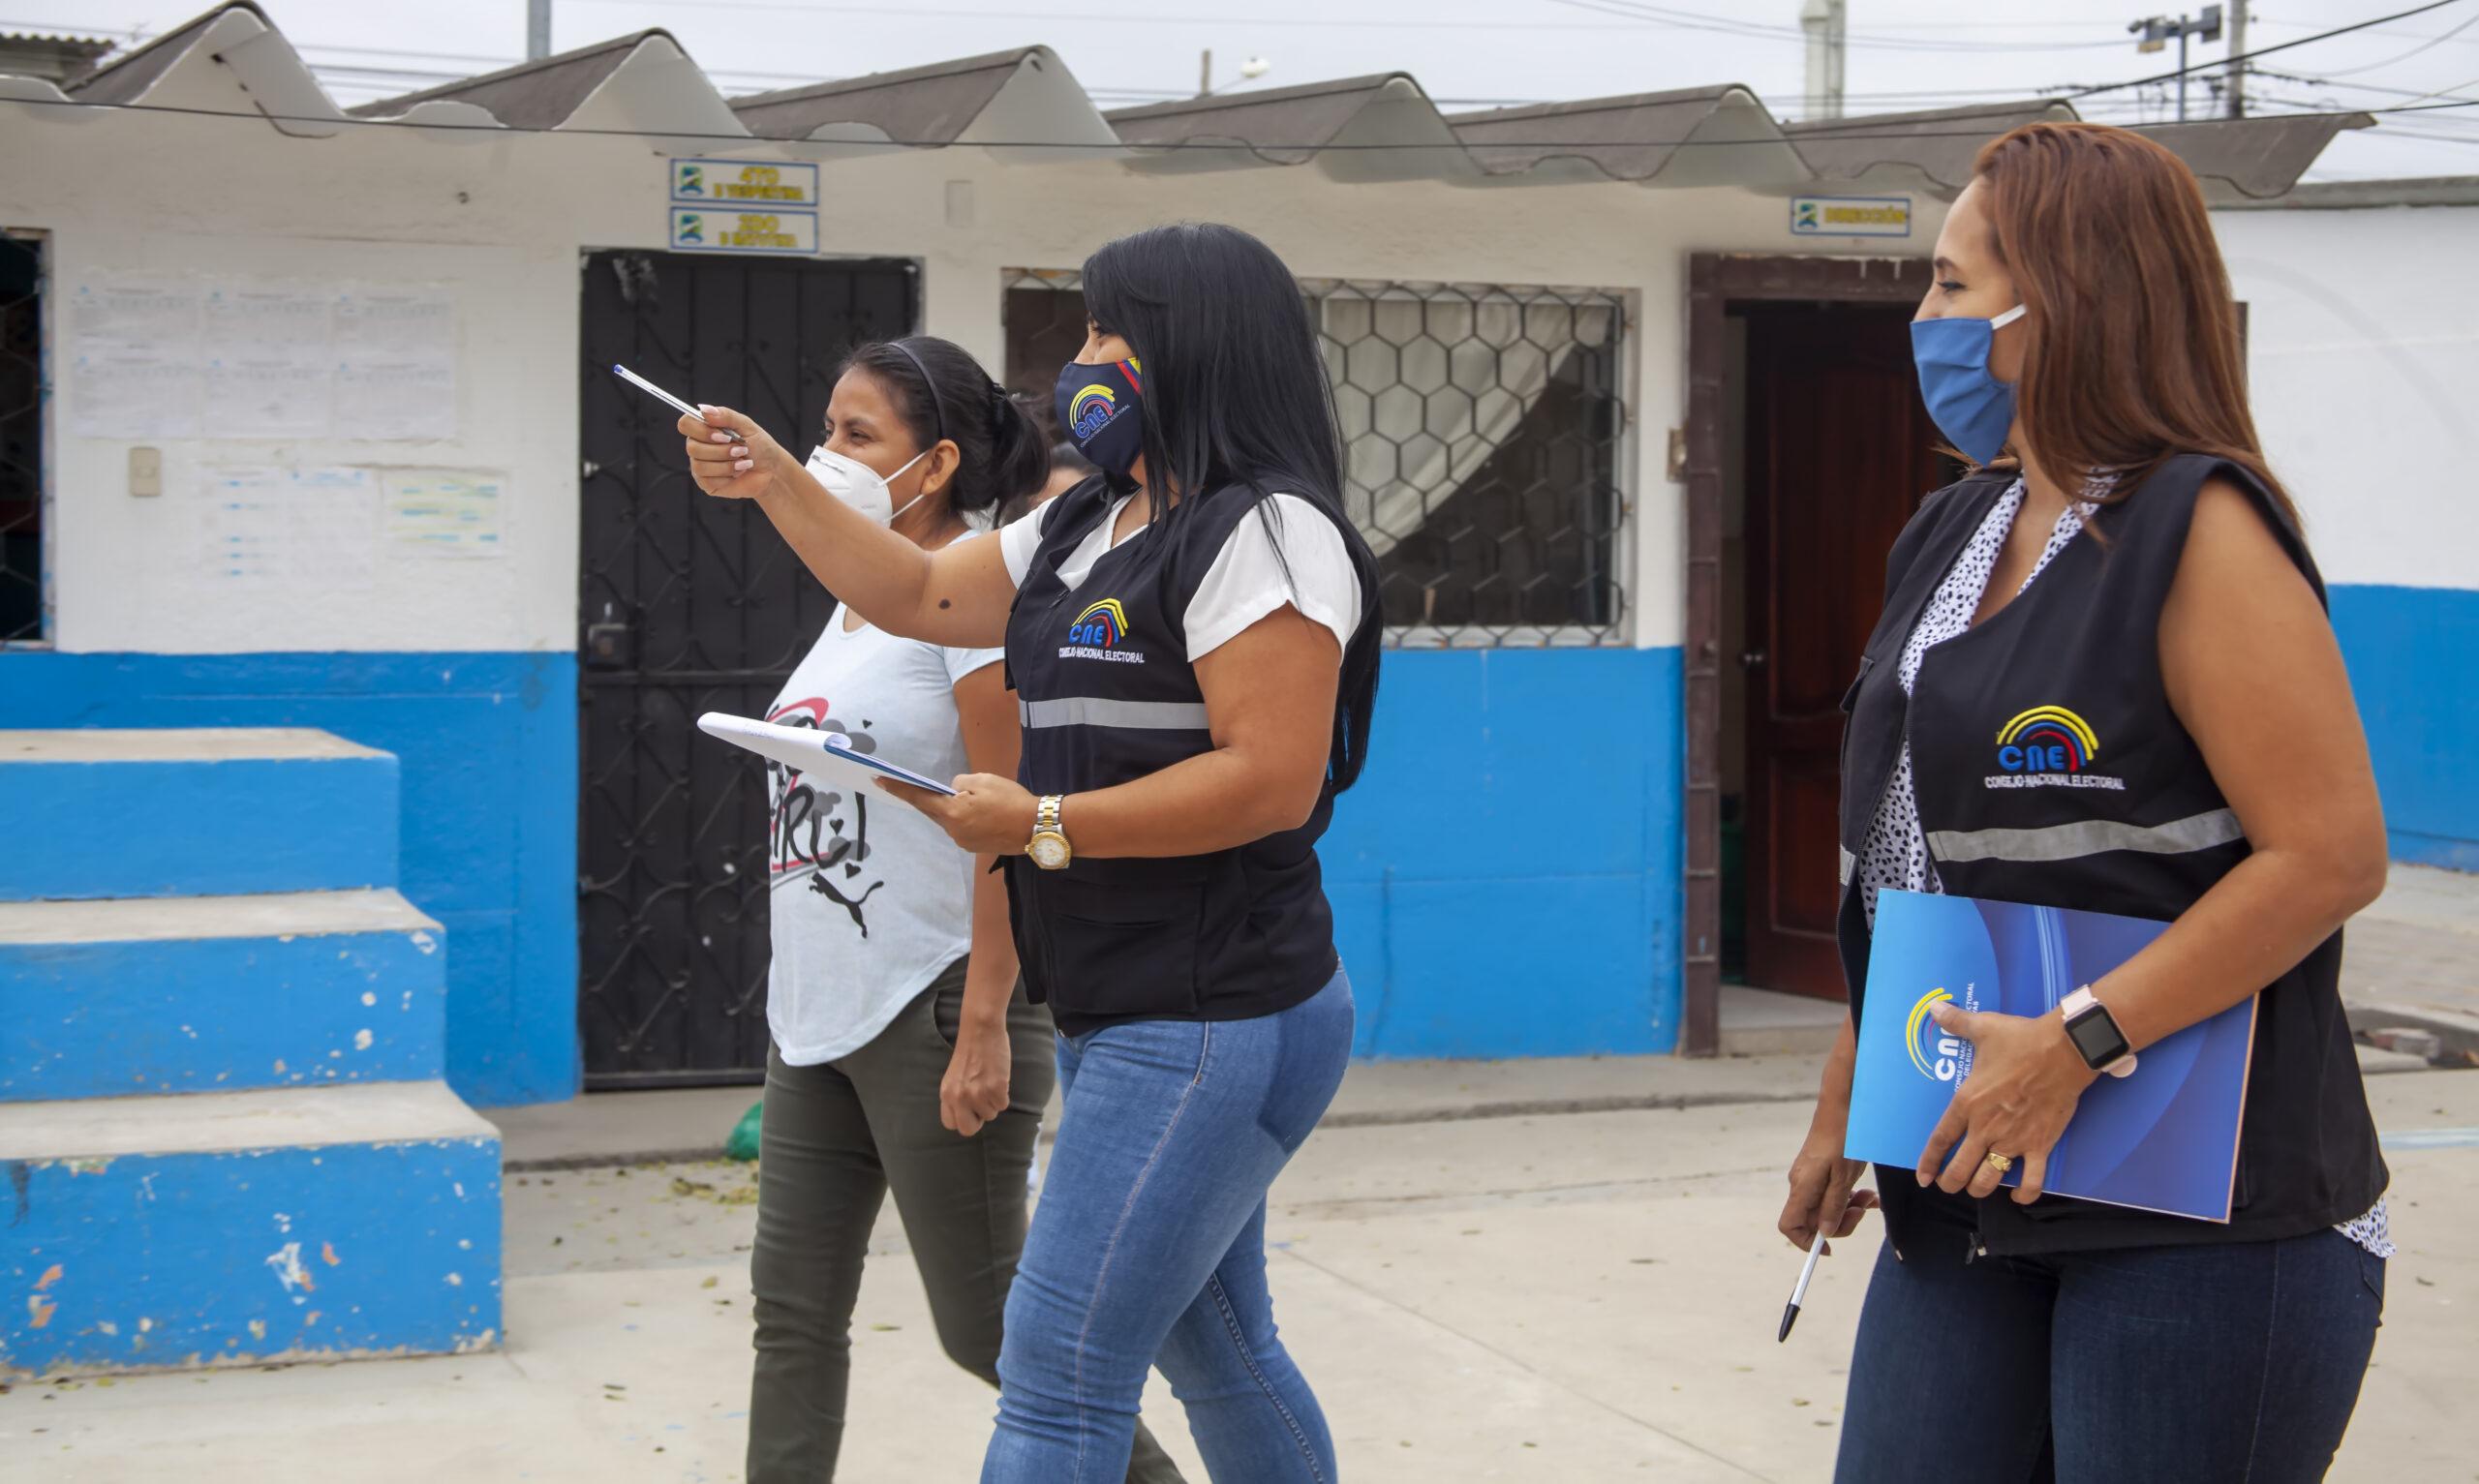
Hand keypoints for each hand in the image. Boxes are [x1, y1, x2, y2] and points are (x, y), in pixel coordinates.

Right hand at [679, 406, 795, 500]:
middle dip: (720, 450)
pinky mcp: (707, 484)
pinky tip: (738, 472)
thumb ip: (726, 416)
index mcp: (704, 429)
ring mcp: (700, 466)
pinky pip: (708, 480)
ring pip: (700, 465)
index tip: (722, 434)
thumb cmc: (759, 445)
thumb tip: (703, 409)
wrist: (771, 469)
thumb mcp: (746, 425)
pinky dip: (728, 474)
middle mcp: (698, 447)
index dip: (701, 430)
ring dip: (726, 463)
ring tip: (743, 461)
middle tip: (741, 450)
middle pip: (691, 447)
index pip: (685, 424)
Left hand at [876, 773, 1039, 855]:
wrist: (1036, 827)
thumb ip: (959, 784)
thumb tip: (954, 791)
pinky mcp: (976, 847)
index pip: (918, 798)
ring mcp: (964, 842)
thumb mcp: (982, 780)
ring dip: (955, 809)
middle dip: (932, 799)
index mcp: (951, 813)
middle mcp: (953, 831)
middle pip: (934, 812)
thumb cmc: (1010, 799)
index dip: (898, 788)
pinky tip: (985, 813)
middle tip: (932, 788)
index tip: (879, 780)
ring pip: (951, 820)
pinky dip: (967, 818)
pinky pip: (963, 828)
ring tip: (978, 800)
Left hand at [940, 1016, 1011, 1136]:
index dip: (963, 1119)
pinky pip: (1003, 1105)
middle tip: (983, 1103)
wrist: (980, 1031)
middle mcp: (959, 1097)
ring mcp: (977, 1094)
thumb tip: (967, 1114)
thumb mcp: (954, 1078)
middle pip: (968, 1129)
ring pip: (990, 1115)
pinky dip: (1004, 1094)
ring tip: (990, 1081)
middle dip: (978, 1119)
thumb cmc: (970, 1052)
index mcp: (946, 1094)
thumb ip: (957, 1097)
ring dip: (993, 1101)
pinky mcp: (995, 1088)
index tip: (970, 1110)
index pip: (951, 1124)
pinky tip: (998, 1078)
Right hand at [1780, 1115, 1878, 1252]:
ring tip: (1870, 1197)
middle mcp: (1801, 1185)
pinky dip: (1849, 1197)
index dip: (1806, 1242)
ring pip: (1826, 1207)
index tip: (1830, 1247)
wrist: (1842, 1107)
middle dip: (1841, 1222)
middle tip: (1863, 1211)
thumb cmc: (1843, 1139)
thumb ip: (1833, 1206)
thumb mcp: (1843, 1176)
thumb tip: (1825, 1233)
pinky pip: (1831, 1194)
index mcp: (1802, 1188)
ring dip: (1850, 1208)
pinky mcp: (1819, 1171)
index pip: (1790, 1225)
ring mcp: (1810, 1178)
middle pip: (1813, 1220)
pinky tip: (1867, 1191)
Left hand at [1914, 1002, 2096, 1202]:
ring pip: (1989, 1179)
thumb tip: (1933, 1007)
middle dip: (1951, 1182)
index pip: (1940, 1140)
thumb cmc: (2021, 1039)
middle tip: (1949, 1184)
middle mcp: (1986, 1127)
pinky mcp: (2041, 1145)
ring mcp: (2014, 1140)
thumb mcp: (1983, 1028)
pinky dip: (2025, 1194)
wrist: (2064, 1050)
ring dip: (1979, 1188)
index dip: (1929, 1163)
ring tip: (1976, 1188)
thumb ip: (1956, 1023)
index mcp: (1967, 1103)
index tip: (1923, 1177)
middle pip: (1960, 1169)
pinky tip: (2018, 1196)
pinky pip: (2032, 1182)